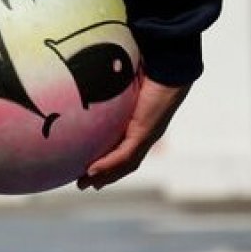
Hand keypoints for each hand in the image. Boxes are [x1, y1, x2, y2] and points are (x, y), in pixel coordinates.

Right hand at [78, 76, 190, 190]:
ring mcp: (146, 135)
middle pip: (124, 162)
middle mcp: (144, 133)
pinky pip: (125, 154)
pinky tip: (92, 170)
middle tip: (83, 184)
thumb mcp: (120, 80)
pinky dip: (109, 164)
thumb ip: (106, 83)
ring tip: (85, 183)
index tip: (88, 168)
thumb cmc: (144, 67)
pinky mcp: (145, 133)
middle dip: (104, 175)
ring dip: (104, 176)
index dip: (107, 160)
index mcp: (138, 122)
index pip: (122, 147)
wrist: (167, 68)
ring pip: (125, 164)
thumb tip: (85, 73)